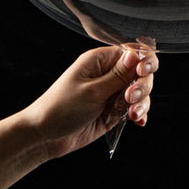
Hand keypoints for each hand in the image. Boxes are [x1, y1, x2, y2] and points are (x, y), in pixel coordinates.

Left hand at [24, 45, 158, 158]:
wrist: (45, 136)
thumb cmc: (61, 108)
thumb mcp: (92, 91)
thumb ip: (118, 76)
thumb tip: (137, 55)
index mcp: (100, 60)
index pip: (132, 52)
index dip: (143, 60)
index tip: (143, 72)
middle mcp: (108, 74)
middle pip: (140, 72)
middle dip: (142, 85)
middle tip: (131, 98)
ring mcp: (111, 93)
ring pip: (140, 91)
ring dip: (142, 102)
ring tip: (133, 114)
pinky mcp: (112, 110)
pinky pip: (134, 108)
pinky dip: (139, 113)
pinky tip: (138, 121)